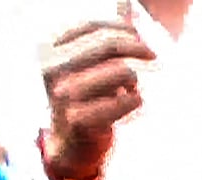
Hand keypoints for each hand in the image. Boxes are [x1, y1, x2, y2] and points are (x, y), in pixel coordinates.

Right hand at [41, 20, 154, 179]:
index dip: (124, 28)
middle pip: (109, 45)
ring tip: (131, 88)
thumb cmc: (85, 97)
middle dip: (138, 49)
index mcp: (49, 48)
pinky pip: (126, 101)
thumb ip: (103, 34)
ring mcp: (63, 95)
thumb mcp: (86, 63)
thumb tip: (125, 1)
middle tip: (153, 57)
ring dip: (135, 79)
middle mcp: (51, 69)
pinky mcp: (79, 119)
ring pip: (122, 71)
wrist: (70, 143)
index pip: (94, 25)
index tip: (141, 39)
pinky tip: (132, 102)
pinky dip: (136, 100)